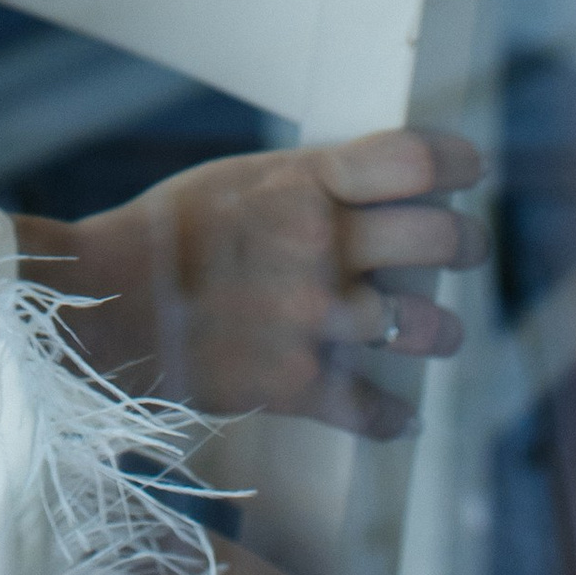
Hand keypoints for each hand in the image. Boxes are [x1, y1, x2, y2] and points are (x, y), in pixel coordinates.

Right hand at [21, 129, 487, 435]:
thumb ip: (308, 182)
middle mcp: (322, 246)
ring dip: (440, 330)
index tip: (473, 170)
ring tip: (434, 331)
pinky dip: (394, 417)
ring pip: (430, 327)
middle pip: (444, 239)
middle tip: (465, 248)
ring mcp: (317, 318)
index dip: (459, 161)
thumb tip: (370, 187)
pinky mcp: (301, 385)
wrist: (102, 303)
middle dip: (467, 244)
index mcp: (304, 184)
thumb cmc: (165, 233)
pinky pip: (380, 411)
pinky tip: (398, 414)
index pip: (415, 158)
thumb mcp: (238, 180)